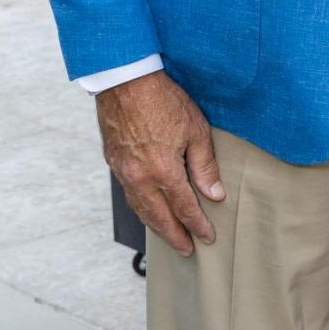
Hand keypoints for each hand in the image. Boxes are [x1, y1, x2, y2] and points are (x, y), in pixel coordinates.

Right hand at [95, 71, 224, 255]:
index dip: (197, 225)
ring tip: (169, 236)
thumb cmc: (163, 100)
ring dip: (156, 226)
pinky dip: (141, 208)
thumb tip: (215, 194)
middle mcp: (140, 178)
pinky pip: (129, 194)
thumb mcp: (195, 130)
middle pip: (159, 217)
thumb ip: (205, 166)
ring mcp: (123, 172)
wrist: (125, 80)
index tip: (208, 237)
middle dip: (175, 236)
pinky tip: (148, 209)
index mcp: (163, 171)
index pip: (185, 208)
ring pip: (141, 209)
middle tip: (188, 249)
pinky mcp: (114, 161)